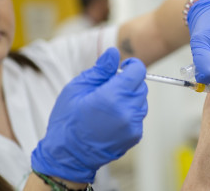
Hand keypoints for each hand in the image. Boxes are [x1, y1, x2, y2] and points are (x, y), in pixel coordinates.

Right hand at [31, 47, 147, 182]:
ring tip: (108, 104)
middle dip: (129, 82)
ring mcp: (133, 126)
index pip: (138, 71)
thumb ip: (100, 70)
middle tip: (109, 88)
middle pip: (141, 86)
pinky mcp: (135, 136)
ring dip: (130, 98)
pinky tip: (111, 117)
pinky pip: (138, 116)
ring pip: (141, 101)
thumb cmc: (68, 120)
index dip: (132, 65)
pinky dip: (129, 112)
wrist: (68, 155)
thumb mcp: (78, 88)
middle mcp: (128, 111)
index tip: (123, 67)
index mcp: (113, 96)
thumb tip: (114, 53)